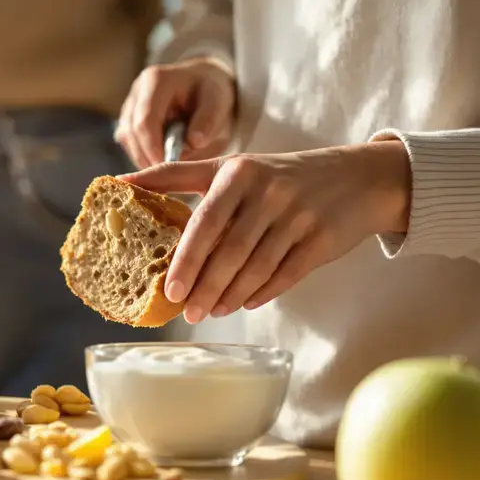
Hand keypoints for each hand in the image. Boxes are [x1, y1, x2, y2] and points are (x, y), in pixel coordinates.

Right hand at [116, 57, 236, 169]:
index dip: (153, 148)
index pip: (145, 121)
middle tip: (168, 176)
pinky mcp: (127, 119)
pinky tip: (162, 161)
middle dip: (147, 157)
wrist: (202, 84)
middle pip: (131, 132)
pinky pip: (129, 143)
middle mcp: (137, 90)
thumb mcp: (218, 100)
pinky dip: (143, 155)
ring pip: (127, 140)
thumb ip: (208, 120)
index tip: (168, 167)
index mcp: (157, 80)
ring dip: (144, 158)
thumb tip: (194, 143)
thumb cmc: (211, 92)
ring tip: (169, 169)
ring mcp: (129, 105)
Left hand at [119, 141, 410, 322]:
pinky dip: (261, 294)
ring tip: (210, 312)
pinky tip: (242, 304)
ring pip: (256, 268)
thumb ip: (176, 175)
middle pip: (229, 251)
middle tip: (186, 311)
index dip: (185, 258)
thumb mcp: (230, 167)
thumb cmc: (277, 176)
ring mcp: (297, 216)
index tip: (168, 288)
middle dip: (204, 286)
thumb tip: (121, 183)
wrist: (357, 178)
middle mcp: (268, 191)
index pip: (205, 221)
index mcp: (238, 172)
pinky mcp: (321, 239)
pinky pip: (285, 275)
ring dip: (230, 296)